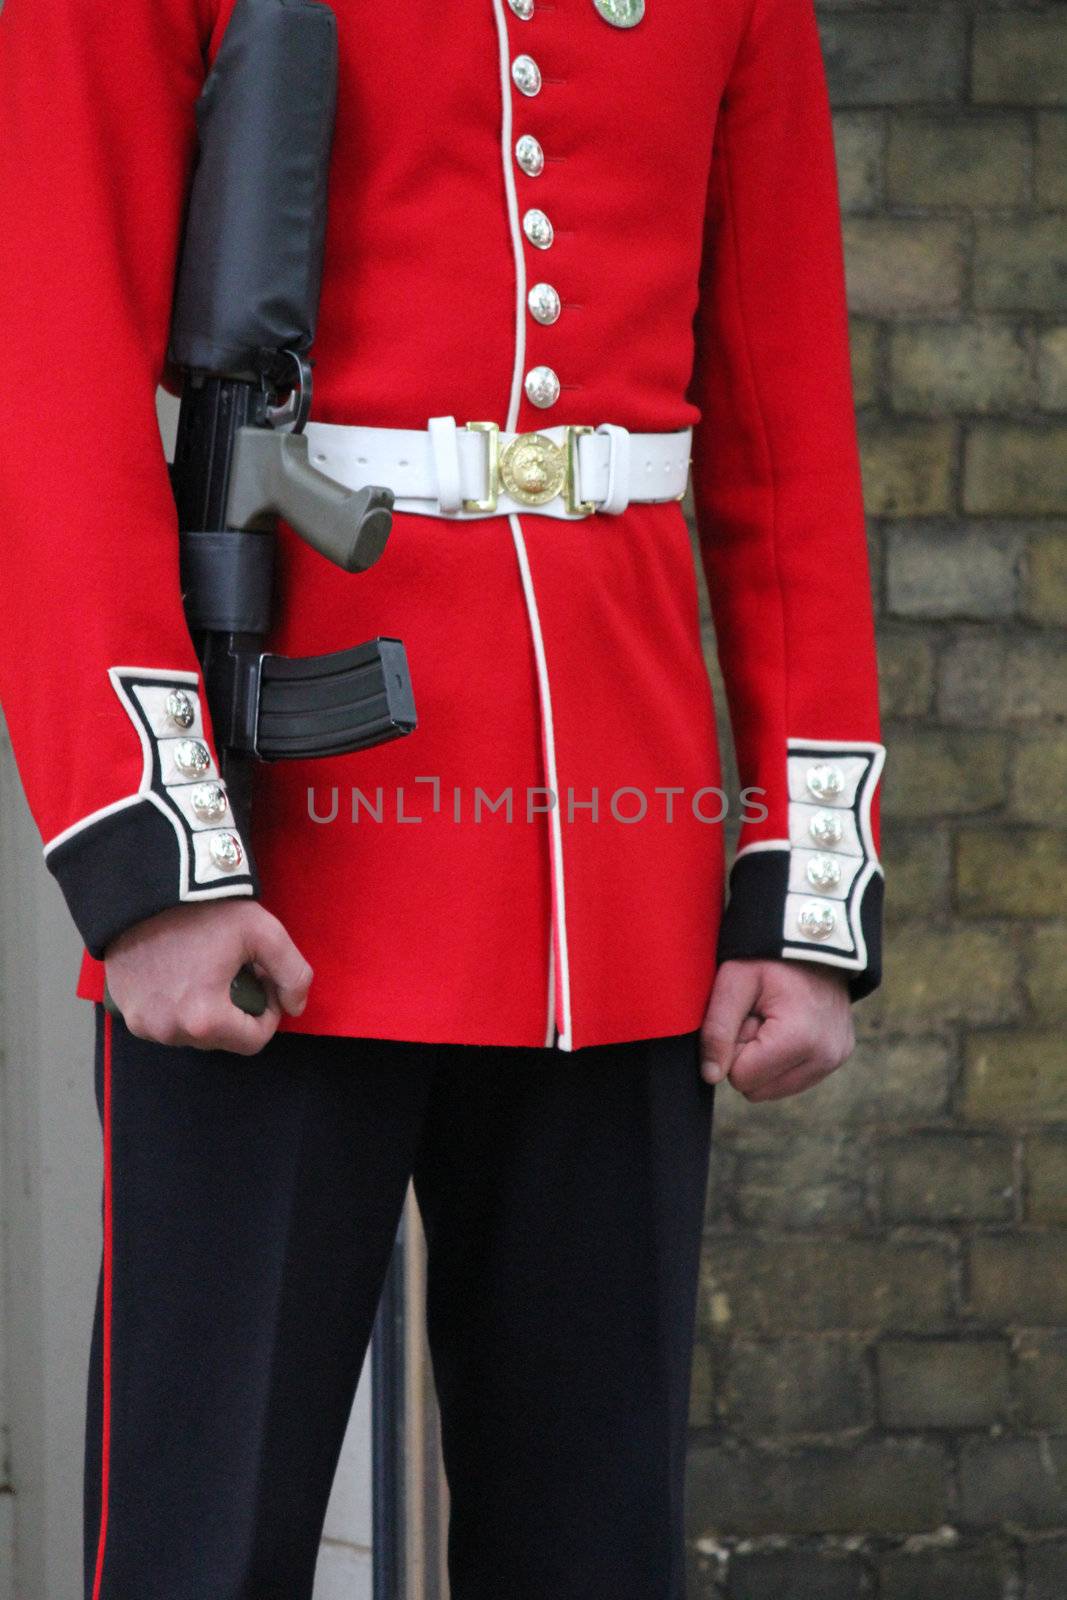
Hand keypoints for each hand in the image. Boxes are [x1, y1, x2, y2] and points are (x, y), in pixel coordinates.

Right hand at [104, 901, 312, 1055]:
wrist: (148, 887)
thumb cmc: (207, 909)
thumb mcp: (264, 932)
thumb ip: (293, 974)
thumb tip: (295, 1008)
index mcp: (203, 1019)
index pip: (253, 1041)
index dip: (268, 1013)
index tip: (262, 980)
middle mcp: (168, 1030)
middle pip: (221, 1039)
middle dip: (236, 1011)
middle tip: (235, 972)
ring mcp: (141, 1023)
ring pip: (191, 1033)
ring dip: (205, 1011)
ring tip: (207, 971)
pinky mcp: (124, 1010)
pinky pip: (163, 1021)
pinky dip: (177, 1006)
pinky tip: (181, 973)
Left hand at [700, 958, 853, 1100]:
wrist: (813, 940)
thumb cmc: (768, 957)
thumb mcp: (734, 981)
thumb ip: (717, 1029)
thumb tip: (711, 1076)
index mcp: (799, 1039)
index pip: (741, 1078)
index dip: (734, 1047)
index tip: (746, 1016)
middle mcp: (825, 1056)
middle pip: (758, 1089)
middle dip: (749, 1056)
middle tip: (758, 1016)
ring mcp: (835, 1059)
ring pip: (774, 1089)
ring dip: (765, 1060)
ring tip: (773, 1019)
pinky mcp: (838, 1057)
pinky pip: (793, 1080)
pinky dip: (782, 1059)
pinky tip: (787, 1026)